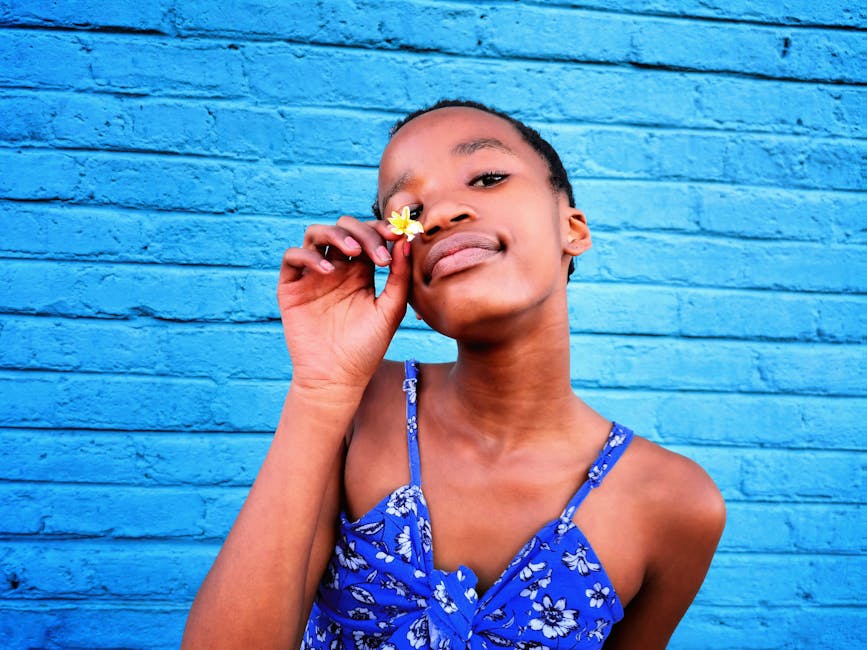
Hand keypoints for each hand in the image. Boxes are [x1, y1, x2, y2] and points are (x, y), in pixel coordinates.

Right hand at [277, 215, 410, 392]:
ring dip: (335, 234)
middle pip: (343, 228)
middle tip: (378, 255)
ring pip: (316, 234)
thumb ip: (400, 277)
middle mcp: (336, 268)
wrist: (337, 378)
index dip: (381, 230)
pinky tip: (328, 271)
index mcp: (361, 271)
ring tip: (353, 251)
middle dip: (362, 232)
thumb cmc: (366, 348)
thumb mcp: (390, 310)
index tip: (397, 236)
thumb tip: (405, 241)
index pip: (368, 235)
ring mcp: (312, 276)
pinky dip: (309, 256)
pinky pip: (292, 257)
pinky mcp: (291, 287)